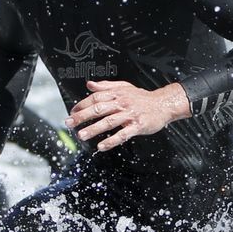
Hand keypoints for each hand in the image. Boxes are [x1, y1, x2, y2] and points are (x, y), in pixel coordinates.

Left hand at [65, 80, 189, 151]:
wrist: (163, 104)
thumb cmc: (142, 97)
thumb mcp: (124, 87)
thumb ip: (106, 86)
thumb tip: (89, 84)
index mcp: (116, 94)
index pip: (95, 98)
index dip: (82, 105)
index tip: (72, 112)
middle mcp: (121, 103)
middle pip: (98, 109)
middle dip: (82, 116)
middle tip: (69, 123)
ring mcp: (129, 115)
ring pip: (108, 122)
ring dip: (93, 129)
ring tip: (81, 135)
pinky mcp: (137, 126)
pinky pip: (123, 134)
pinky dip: (111, 141)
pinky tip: (101, 146)